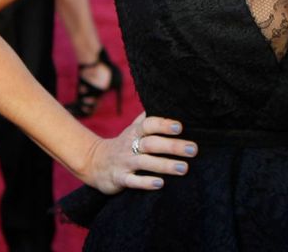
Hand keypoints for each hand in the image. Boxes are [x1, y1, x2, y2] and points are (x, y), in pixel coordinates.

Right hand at [78, 113, 195, 193]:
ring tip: (184, 168)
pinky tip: (161, 184)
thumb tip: (169, 103)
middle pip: (151, 143)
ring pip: (145, 163)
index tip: (180, 127)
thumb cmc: (123, 144)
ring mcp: (124, 162)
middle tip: (193, 149)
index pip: (148, 125)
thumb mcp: (133, 129)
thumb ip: (149, 118)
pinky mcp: (119, 179)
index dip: (163, 125)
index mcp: (135, 132)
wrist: (94, 162)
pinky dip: (146, 182)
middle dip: (172, 146)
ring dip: (165, 165)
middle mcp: (130, 145)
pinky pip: (133, 181)